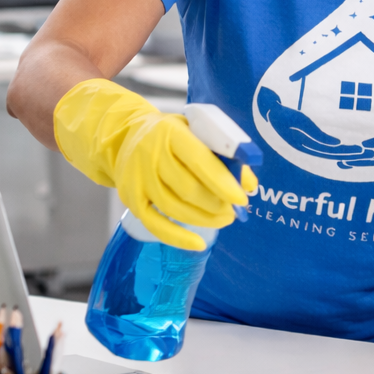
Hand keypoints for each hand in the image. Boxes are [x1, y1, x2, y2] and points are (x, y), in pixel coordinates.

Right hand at [53, 79, 254, 250]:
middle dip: (217, 203)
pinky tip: (198, 243)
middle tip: (236, 210)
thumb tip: (249, 184)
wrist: (124, 136)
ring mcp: (138, 180)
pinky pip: (155, 225)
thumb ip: (223, 152)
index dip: (222, 181)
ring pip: (174, 208)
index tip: (242, 197)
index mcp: (171, 133)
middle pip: (188, 188)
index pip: (200, 160)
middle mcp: (150, 156)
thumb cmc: (171, 135)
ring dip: (204, 219)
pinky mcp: (130, 200)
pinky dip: (178, 238)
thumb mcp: (195, 130)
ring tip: (224, 218)